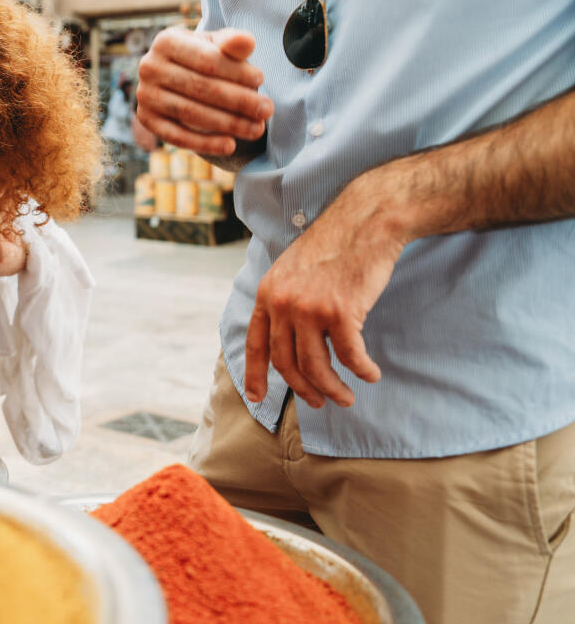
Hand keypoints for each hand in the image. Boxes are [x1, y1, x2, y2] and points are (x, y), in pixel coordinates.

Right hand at [136, 27, 273, 156]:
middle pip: (200, 87)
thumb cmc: (205, 57)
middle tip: (267, 110)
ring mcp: (144, 95)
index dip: (235, 71)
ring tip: (257, 129)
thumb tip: (247, 41)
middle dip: (238, 100)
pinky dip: (205, 144)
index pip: (206, 60)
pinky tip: (231, 145)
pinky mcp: (146, 119)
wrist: (178, 74)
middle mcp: (148, 66)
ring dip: (228, 124)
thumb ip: (232, 43)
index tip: (261, 80)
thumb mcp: (218, 46)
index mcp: (166, 40)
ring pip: (190, 113)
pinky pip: (177, 136)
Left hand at [245, 180, 403, 407]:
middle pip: (286, 363)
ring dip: (332, 389)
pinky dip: (361, 371)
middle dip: (303, 389)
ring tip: (346, 397)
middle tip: (319, 402)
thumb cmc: (334, 246)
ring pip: (316, 367)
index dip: (254, 374)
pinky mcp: (341, 311)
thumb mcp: (293, 271)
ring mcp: (309, 308)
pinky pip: (349, 356)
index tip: (256, 398)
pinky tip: (370, 374)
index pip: (256, 344)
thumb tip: (287, 339)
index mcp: (268, 294)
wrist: (364, 221)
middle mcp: (282, 303)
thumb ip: (285, 301)